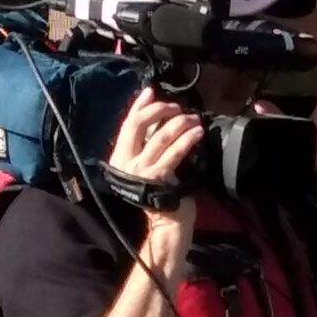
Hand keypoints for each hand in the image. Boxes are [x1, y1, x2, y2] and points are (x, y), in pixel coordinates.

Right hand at [109, 87, 202, 243]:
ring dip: (180, 123)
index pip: (127, 125)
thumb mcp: (148, 166)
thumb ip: (149, 145)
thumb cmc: (159, 194)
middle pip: (139, 125)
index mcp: (120, 158)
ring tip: (194, 119)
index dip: (139, 106)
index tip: (150, 91)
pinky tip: (197, 133)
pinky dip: (188, 140)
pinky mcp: (158, 178)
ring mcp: (141, 170)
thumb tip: (159, 118)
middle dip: (159, 110)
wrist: (166, 224)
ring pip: (161, 136)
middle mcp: (126, 163)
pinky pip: (175, 152)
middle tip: (177, 107)